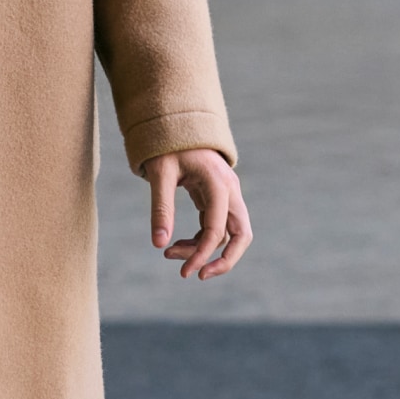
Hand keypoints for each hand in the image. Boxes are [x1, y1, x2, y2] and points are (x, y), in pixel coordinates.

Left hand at [142, 148, 250, 278]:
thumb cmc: (167, 145)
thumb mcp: (160, 173)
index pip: (217, 228)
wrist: (176, 123)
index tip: (184, 272)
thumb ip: (161, 208)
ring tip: (170, 253)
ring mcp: (227, 195)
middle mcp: (230, 190)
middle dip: (224, 260)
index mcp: (218, 183)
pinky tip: (175, 244)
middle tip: (199, 275)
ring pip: (228, 234)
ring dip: (204, 250)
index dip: (202, 254)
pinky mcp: (217, 200)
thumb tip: (158, 245)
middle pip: (241, 235)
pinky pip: (215, 227)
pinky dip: (200, 240)